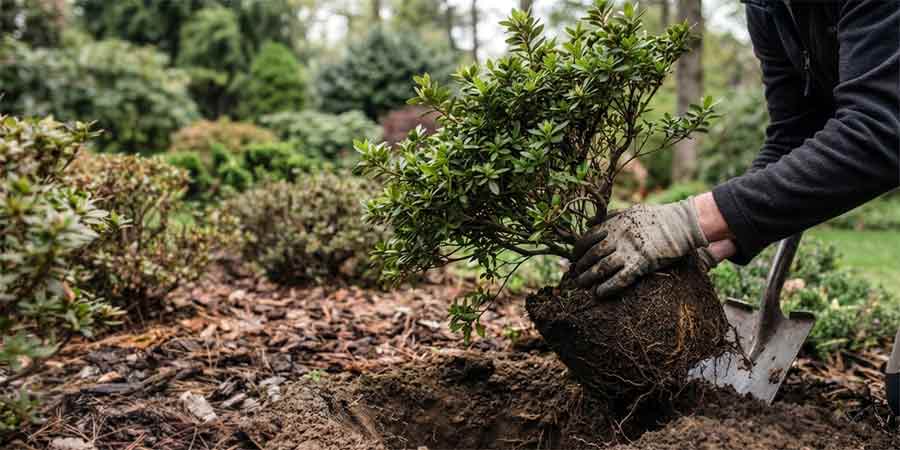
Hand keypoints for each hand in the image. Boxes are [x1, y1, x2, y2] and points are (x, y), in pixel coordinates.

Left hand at [573, 199, 708, 298]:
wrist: (681, 224)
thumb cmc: (657, 217)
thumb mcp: (632, 211)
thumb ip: (612, 217)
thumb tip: (593, 223)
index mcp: (614, 224)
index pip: (587, 238)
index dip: (578, 251)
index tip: (574, 258)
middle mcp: (617, 237)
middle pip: (592, 254)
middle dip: (580, 266)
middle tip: (574, 275)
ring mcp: (629, 251)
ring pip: (601, 267)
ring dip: (589, 278)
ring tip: (581, 285)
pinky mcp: (641, 264)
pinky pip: (620, 279)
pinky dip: (608, 287)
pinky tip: (599, 293)